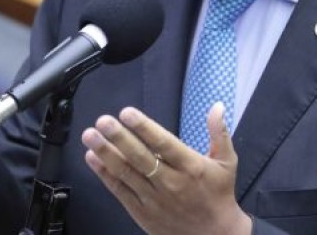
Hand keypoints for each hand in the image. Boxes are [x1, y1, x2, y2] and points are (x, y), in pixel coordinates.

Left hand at [82, 103, 251, 234]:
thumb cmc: (219, 194)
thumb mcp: (227, 162)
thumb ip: (219, 133)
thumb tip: (217, 106)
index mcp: (191, 167)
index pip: (164, 144)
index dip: (144, 128)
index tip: (127, 113)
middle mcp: (170, 182)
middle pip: (140, 158)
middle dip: (119, 138)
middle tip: (103, 121)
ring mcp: (154, 199)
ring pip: (126, 173)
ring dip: (106, 153)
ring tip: (90, 136)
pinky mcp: (142, 211)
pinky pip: (120, 191)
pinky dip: (105, 174)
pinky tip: (93, 158)